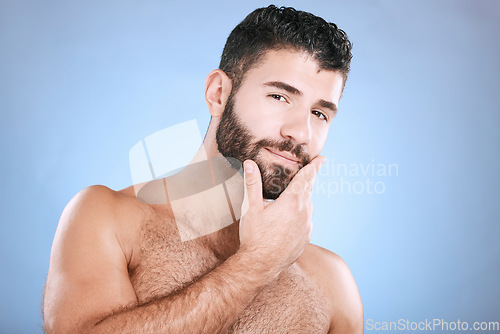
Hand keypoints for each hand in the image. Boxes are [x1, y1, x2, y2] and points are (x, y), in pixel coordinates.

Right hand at [238, 156, 324, 273]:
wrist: (260, 265)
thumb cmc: (255, 236)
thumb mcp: (251, 208)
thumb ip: (252, 184)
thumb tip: (249, 163)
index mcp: (291, 202)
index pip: (306, 178)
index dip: (314, 167)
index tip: (322, 159)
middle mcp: (303, 213)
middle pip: (309, 190)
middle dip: (310, 179)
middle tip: (311, 171)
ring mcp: (306, 227)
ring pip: (309, 206)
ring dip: (304, 198)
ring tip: (296, 195)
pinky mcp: (305, 238)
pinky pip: (307, 221)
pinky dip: (302, 214)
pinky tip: (292, 218)